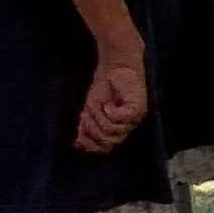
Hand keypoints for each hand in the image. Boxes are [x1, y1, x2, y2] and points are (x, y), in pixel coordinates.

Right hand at [74, 37, 150, 153]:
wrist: (115, 64)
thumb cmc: (104, 86)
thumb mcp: (90, 110)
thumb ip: (85, 126)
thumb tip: (76, 144)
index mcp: (120, 129)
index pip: (106, 148)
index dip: (90, 145)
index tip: (77, 138)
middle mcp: (130, 126)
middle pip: (108, 142)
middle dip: (92, 130)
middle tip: (85, 115)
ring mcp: (135, 118)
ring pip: (111, 130)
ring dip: (98, 118)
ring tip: (96, 104)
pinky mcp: (137, 108)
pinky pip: (116, 119)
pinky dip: (107, 111)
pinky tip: (108, 101)